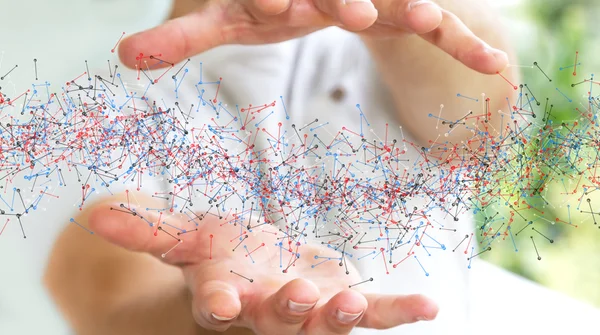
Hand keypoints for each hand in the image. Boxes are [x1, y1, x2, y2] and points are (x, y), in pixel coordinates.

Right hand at [89, 199, 437, 333]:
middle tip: (298, 298)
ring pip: (325, 321)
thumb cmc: (222, 252)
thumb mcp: (188, 237)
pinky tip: (428, 308)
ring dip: (339, 317)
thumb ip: (151, 231)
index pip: (216, 305)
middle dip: (286, 311)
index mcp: (227, 295)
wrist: (259, 267)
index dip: (217, 304)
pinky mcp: (342, 302)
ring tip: (357, 305)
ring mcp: (310, 312)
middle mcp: (269, 313)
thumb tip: (99, 216)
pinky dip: (399, 312)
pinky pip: (375, 314)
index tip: (217, 302)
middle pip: (277, 319)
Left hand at [118, 0, 506, 74]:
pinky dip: (464, 45)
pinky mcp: (414, 12)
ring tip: (425, 16)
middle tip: (343, 9)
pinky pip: (441, 28)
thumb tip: (123, 56)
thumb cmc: (287, 3)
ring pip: (394, 1)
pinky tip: (493, 68)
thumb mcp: (238, 20)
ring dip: (408, 8)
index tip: (269, 3)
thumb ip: (186, 36)